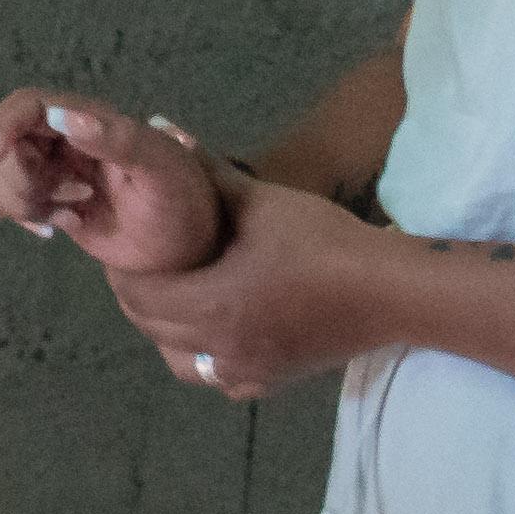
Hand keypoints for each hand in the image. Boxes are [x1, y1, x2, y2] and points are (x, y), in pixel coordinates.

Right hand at [0, 92, 225, 275]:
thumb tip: (62, 116)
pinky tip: (59, 226)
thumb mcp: (160, 169)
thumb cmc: (181, 203)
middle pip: (7, 142)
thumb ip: (116, 139)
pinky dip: (23, 215)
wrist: (186, 251)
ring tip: (62, 218)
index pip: (29, 106)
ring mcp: (55, 170)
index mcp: (91, 119)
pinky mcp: (51, 198)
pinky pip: (10, 198)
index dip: (1, 126)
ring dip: (18, 199)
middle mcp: (66, 138)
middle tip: (51, 206)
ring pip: (2, 172)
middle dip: (15, 178)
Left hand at [106, 179, 383, 398]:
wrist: (390, 289)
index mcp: (211, 304)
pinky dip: (210, 360)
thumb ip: (211, 173)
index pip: (140, 297)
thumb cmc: (324, 240)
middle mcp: (222, 347)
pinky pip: (223, 380)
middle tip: (144, 270)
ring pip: (184, 363)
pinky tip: (219, 335)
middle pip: (154, 330)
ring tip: (178, 302)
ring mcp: (250, 370)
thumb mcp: (263, 200)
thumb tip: (167, 133)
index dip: (124, 275)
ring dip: (168, 337)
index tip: (125, 251)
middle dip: (141, 300)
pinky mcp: (276, 379)